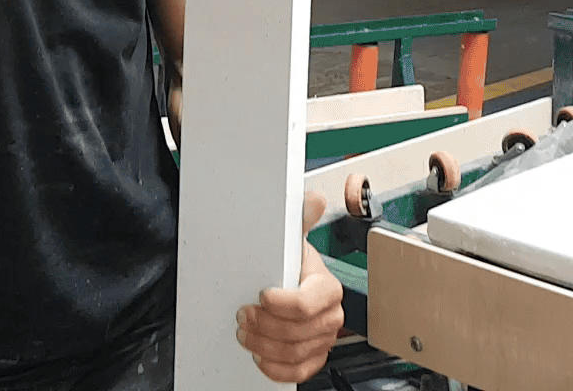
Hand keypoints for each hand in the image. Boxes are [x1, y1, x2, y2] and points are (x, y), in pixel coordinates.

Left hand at [235, 192, 344, 383]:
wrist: (289, 284)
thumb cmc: (290, 264)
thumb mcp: (291, 239)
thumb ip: (300, 217)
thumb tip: (314, 200)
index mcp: (327, 288)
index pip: (305, 304)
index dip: (279, 304)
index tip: (260, 295)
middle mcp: (330, 316)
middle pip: (295, 333)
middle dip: (263, 325)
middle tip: (243, 315)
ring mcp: (322, 339)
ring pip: (293, 353)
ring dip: (263, 345)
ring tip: (246, 332)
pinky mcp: (313, 357)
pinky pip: (298, 372)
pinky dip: (275, 368)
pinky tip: (260, 355)